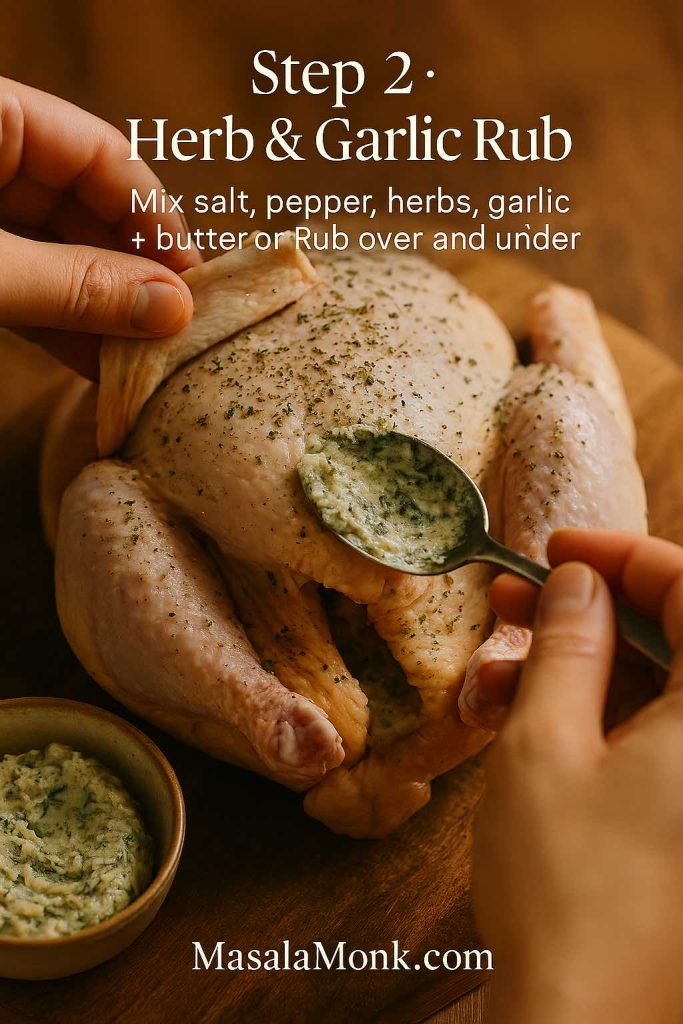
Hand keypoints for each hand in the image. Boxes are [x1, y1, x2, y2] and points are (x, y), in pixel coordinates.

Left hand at [0, 77, 199, 377]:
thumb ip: (73, 285)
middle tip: (177, 336)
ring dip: (100, 311)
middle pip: (86, 209)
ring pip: (57, 255)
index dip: (156, 221)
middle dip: (132, 277)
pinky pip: (23, 284)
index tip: (197, 286)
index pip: (102, 155)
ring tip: (144, 364)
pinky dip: (57, 323)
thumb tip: (174, 309)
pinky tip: (97, 364)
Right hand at [474, 530, 682, 1023]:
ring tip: (497, 687)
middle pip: (679, 638)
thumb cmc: (570, 894)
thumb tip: (576, 582)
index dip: (622, 555)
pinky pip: (661, 741)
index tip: (556, 552)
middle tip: (514, 607)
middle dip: (591, 614)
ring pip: (663, 691)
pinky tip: (530, 729)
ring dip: (583, 673)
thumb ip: (564, 646)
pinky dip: (601, 722)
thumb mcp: (545, 746)